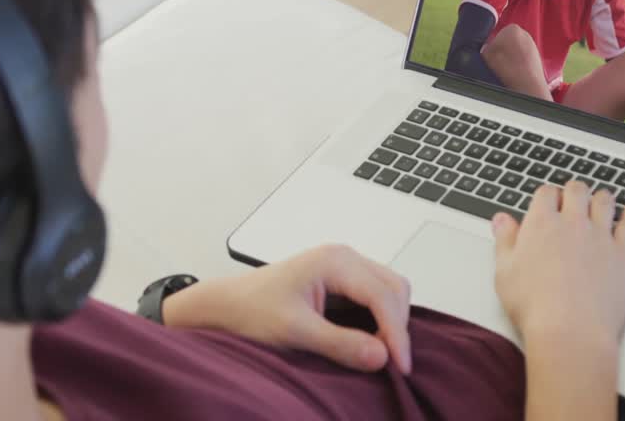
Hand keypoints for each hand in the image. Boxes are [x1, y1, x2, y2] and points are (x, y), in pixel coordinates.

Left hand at [162, 244, 411, 372]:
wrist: (225, 306)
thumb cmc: (250, 311)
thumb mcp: (294, 332)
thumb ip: (339, 343)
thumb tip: (382, 355)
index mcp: (334, 261)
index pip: (383, 295)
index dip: (396, 332)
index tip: (399, 367)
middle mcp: (344, 258)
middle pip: (394, 288)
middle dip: (397, 326)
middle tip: (391, 364)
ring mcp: (344, 268)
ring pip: (389, 292)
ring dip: (391, 322)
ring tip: (380, 354)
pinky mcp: (341, 282)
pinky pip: (375, 297)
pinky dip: (380, 320)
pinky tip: (370, 342)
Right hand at [492, 182, 624, 348]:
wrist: (570, 332)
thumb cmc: (535, 307)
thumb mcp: (504, 272)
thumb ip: (505, 241)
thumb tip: (502, 220)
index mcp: (541, 224)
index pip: (546, 193)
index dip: (547, 196)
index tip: (548, 202)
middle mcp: (572, 223)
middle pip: (577, 190)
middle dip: (574, 192)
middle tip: (574, 198)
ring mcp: (600, 236)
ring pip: (605, 201)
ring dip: (602, 198)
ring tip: (601, 201)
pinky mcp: (623, 253)